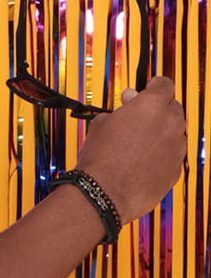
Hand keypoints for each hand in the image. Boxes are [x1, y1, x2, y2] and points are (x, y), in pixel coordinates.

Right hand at [74, 77, 186, 224]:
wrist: (103, 193)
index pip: (164, 84)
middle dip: (157, 111)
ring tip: (136, 145)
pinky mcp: (176, 170)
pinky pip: (171, 156)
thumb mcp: (102, 122)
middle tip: (138, 118)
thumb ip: (123, 108)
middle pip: (173, 108)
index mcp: (152, 105)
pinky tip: (141, 162)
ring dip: (160, 134)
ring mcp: (177, 148)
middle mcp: (170, 124)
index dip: (153, 86)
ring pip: (174, 133)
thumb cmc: (101, 158)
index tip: (147, 90)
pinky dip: (160, 156)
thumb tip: (130, 103)